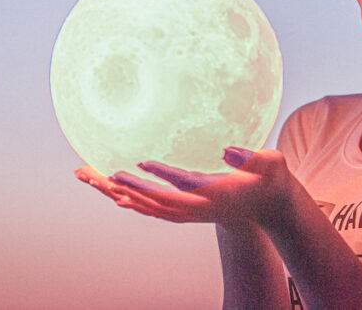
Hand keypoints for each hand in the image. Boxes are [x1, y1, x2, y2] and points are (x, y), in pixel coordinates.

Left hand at [74, 147, 292, 228]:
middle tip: (94, 173)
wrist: (268, 205)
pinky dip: (130, 200)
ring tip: (89, 176)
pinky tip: (112, 192)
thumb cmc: (271, 179)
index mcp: (215, 195)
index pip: (184, 186)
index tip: (141, 162)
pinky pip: (151, 207)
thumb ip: (253, 157)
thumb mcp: (272, 164)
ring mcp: (189, 212)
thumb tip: (227, 149)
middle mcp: (196, 208)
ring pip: (146, 206)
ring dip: (117, 193)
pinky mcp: (185, 210)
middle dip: (122, 187)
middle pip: (153, 201)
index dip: (162, 176)